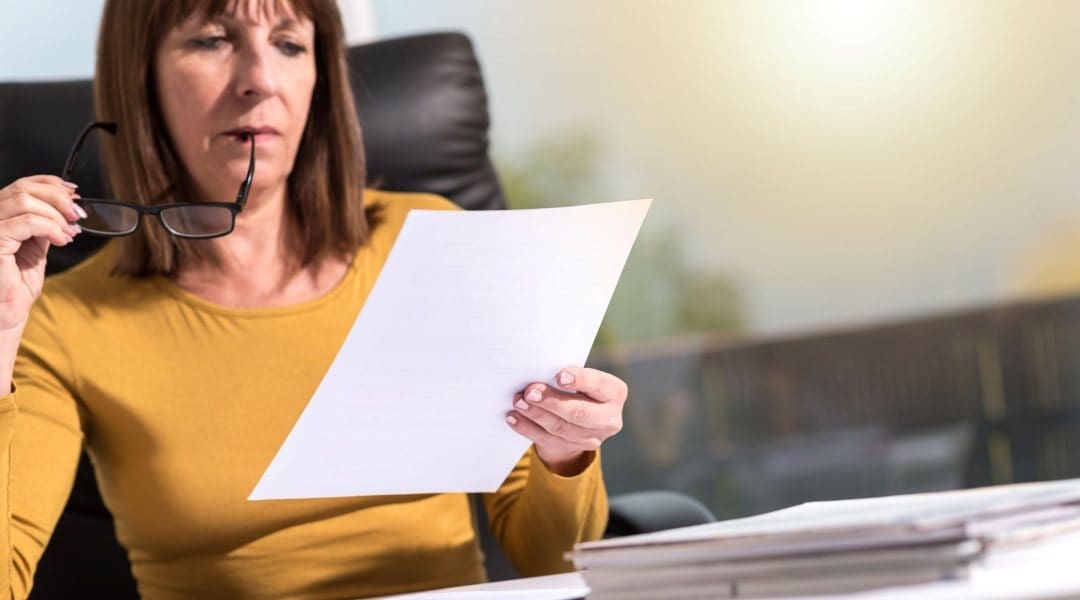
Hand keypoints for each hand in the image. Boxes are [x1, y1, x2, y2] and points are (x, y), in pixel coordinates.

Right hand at [0, 176, 81, 331]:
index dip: (50, 184)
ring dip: (56, 214)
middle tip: (77, 214)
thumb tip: (65, 209)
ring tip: (69, 232)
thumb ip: (43, 227)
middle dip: (57, 197)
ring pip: (24, 201)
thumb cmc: (14, 287)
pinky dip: (51, 227)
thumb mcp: (35, 249)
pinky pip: (27, 222)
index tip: (74, 193)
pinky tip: (61, 239)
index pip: (20, 186)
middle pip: (22, 188)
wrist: (5, 314)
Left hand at [506, 366, 626, 475]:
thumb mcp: (580, 379)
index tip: (560, 376)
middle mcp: (610, 418)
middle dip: (551, 402)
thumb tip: (539, 373)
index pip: (598, 385)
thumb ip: (566, 377)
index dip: (580, 380)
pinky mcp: (575, 448)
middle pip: (579, 412)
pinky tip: (514, 417)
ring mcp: (594, 437)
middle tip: (530, 392)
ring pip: (561, 428)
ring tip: (518, 402)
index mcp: (615, 392)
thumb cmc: (577, 387)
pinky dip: (528, 428)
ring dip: (536, 414)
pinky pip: (548, 440)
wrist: (580, 419)